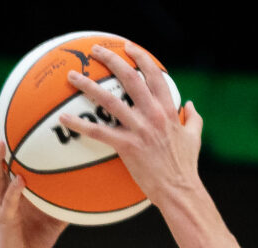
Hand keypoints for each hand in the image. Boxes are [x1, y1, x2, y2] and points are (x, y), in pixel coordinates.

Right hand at [0, 106, 66, 247]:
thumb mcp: (56, 213)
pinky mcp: (4, 222)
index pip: (4, 150)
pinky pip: (8, 204)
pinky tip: (20, 181)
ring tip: (2, 141)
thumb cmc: (35, 239)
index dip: (3, 127)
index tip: (6, 101)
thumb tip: (92, 180)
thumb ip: (68, 194)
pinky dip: (14, 192)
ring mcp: (0, 204)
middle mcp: (2, 189)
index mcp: (11, 183)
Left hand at [60, 45, 201, 203]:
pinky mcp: (127, 146)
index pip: (154, 75)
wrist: (180, 190)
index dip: (140, 58)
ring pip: (109, 100)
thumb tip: (190, 104)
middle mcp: (152, 115)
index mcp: (168, 110)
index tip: (128, 48)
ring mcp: (139, 129)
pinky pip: (98, 132)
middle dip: (111, 59)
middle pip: (129, 78)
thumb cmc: (186, 166)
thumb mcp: (194, 138)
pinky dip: (79, 125)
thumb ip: (193, 118)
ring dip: (88, 85)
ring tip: (72, 75)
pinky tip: (63, 119)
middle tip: (95, 50)